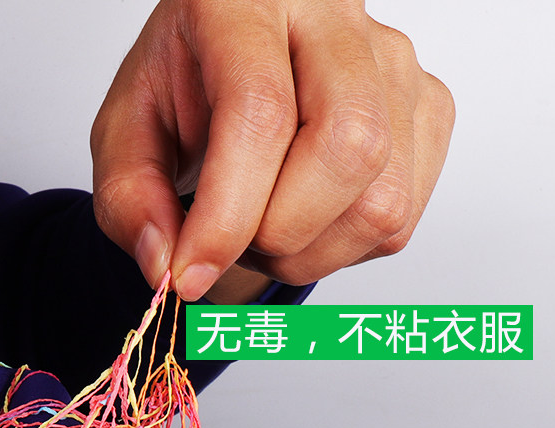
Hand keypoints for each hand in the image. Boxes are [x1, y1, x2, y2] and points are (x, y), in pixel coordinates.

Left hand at [90, 0, 454, 302]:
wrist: (230, 73)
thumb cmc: (182, 93)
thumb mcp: (126, 137)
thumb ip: (129, 199)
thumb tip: (166, 263)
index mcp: (244, 1)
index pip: (260, 111)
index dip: (226, 214)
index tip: (190, 273)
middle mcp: (335, 18)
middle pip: (347, 147)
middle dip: (280, 234)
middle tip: (235, 243)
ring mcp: (395, 64)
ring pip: (381, 201)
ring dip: (308, 253)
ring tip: (263, 231)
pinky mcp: (427, 110)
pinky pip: (397, 220)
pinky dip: (340, 249)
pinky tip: (303, 221)